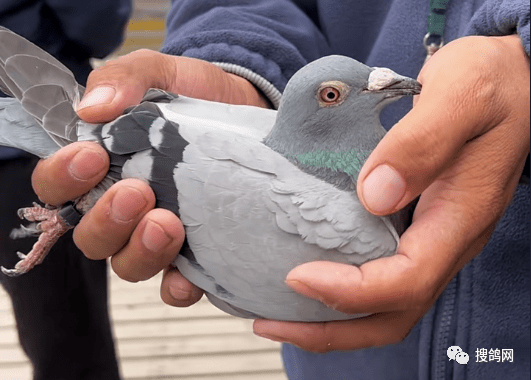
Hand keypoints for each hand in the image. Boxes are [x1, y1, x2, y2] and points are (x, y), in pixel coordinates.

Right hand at [31, 50, 266, 306]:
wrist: (248, 109)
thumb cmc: (196, 95)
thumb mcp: (159, 74)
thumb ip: (124, 80)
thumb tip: (93, 107)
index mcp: (103, 168)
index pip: (59, 187)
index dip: (64, 178)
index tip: (92, 156)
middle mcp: (124, 210)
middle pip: (91, 237)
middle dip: (107, 220)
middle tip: (137, 192)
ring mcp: (158, 235)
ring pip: (128, 265)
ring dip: (140, 252)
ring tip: (168, 223)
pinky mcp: (196, 252)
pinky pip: (175, 285)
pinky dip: (177, 287)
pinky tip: (187, 276)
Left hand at [253, 35, 529, 351]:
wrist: (507, 82)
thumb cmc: (489, 84)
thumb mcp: (460, 97)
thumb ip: (422, 143)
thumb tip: (375, 195)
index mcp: (458, 218)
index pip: (405, 281)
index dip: (350, 290)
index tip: (297, 276)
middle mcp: (444, 241)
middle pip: (391, 314)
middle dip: (329, 330)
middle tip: (269, 322)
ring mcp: (431, 239)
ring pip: (384, 305)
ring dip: (330, 319)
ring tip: (275, 312)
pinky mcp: (415, 228)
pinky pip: (379, 276)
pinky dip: (340, 290)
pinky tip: (306, 273)